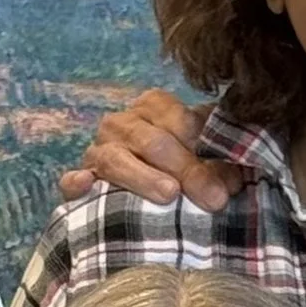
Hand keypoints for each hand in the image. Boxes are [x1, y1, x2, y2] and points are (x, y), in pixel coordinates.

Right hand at [56, 90, 221, 208]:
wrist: (151, 186)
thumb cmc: (184, 168)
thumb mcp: (204, 157)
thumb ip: (220, 162)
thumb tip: (233, 182)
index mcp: (153, 107)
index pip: (177, 120)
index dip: (203, 148)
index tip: (230, 182)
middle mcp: (122, 123)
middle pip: (152, 142)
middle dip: (187, 170)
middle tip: (214, 199)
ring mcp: (98, 151)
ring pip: (116, 159)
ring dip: (143, 177)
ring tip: (169, 194)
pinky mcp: (79, 180)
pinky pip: (71, 180)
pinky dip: (77, 182)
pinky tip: (86, 184)